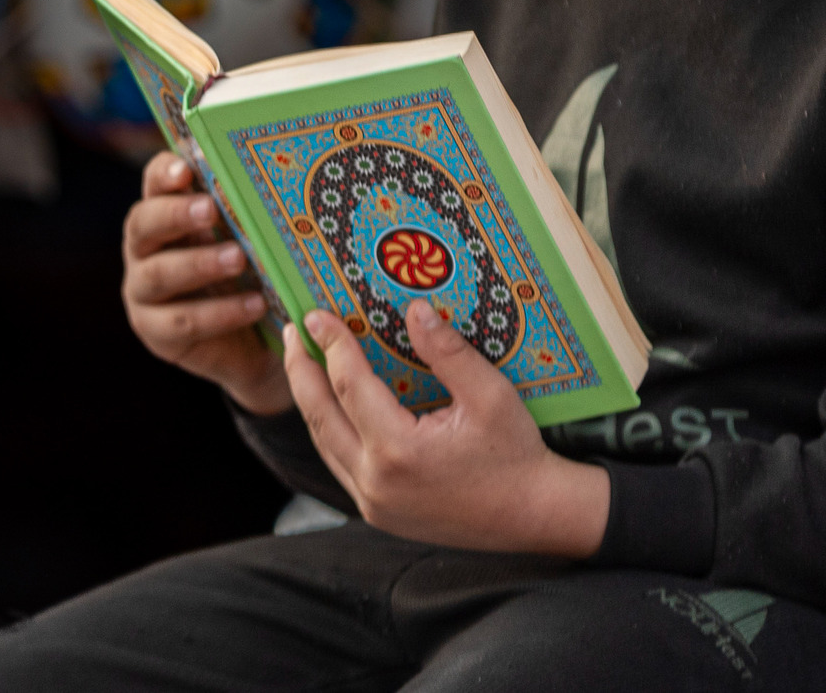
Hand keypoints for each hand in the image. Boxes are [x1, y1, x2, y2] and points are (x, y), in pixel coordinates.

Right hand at [122, 153, 290, 415]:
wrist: (254, 343)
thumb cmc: (249, 274)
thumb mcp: (248, 241)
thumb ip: (245, 215)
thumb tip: (274, 184)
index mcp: (163, 214)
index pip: (154, 183)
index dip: (165, 173)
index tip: (185, 170)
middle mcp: (143, 249)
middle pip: (143, 224)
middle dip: (176, 215)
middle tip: (210, 209)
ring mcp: (141, 292)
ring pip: (158, 274)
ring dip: (200, 264)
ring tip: (239, 259)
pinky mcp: (155, 332)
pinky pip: (183, 321)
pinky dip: (221, 312)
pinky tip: (255, 304)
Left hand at [283, 299, 609, 555]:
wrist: (534, 516)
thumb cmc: (516, 454)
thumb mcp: (491, 394)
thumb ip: (447, 351)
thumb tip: (414, 309)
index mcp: (399, 450)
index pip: (349, 384)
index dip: (331, 344)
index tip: (315, 316)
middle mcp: (376, 482)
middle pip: (318, 415)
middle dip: (299, 370)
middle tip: (292, 333)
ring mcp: (373, 504)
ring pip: (323, 443)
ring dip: (310, 401)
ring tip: (304, 364)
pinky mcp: (378, 515)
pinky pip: (340, 466)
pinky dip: (329, 431)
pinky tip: (332, 407)